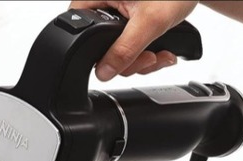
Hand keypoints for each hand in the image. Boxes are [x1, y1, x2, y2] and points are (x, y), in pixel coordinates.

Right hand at [69, 1, 198, 80]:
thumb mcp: (149, 21)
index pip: (80, 31)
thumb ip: (125, 49)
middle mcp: (104, 4)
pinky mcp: (129, 23)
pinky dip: (145, 54)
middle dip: (129, 60)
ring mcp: (116, 14)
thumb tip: (104, 71)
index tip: (122, 61)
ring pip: (117, 51)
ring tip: (160, 55)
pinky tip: (161, 52)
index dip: (98, 52)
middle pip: (101, 46)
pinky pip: (129, 47)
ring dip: (141, 61)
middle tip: (149, 57)